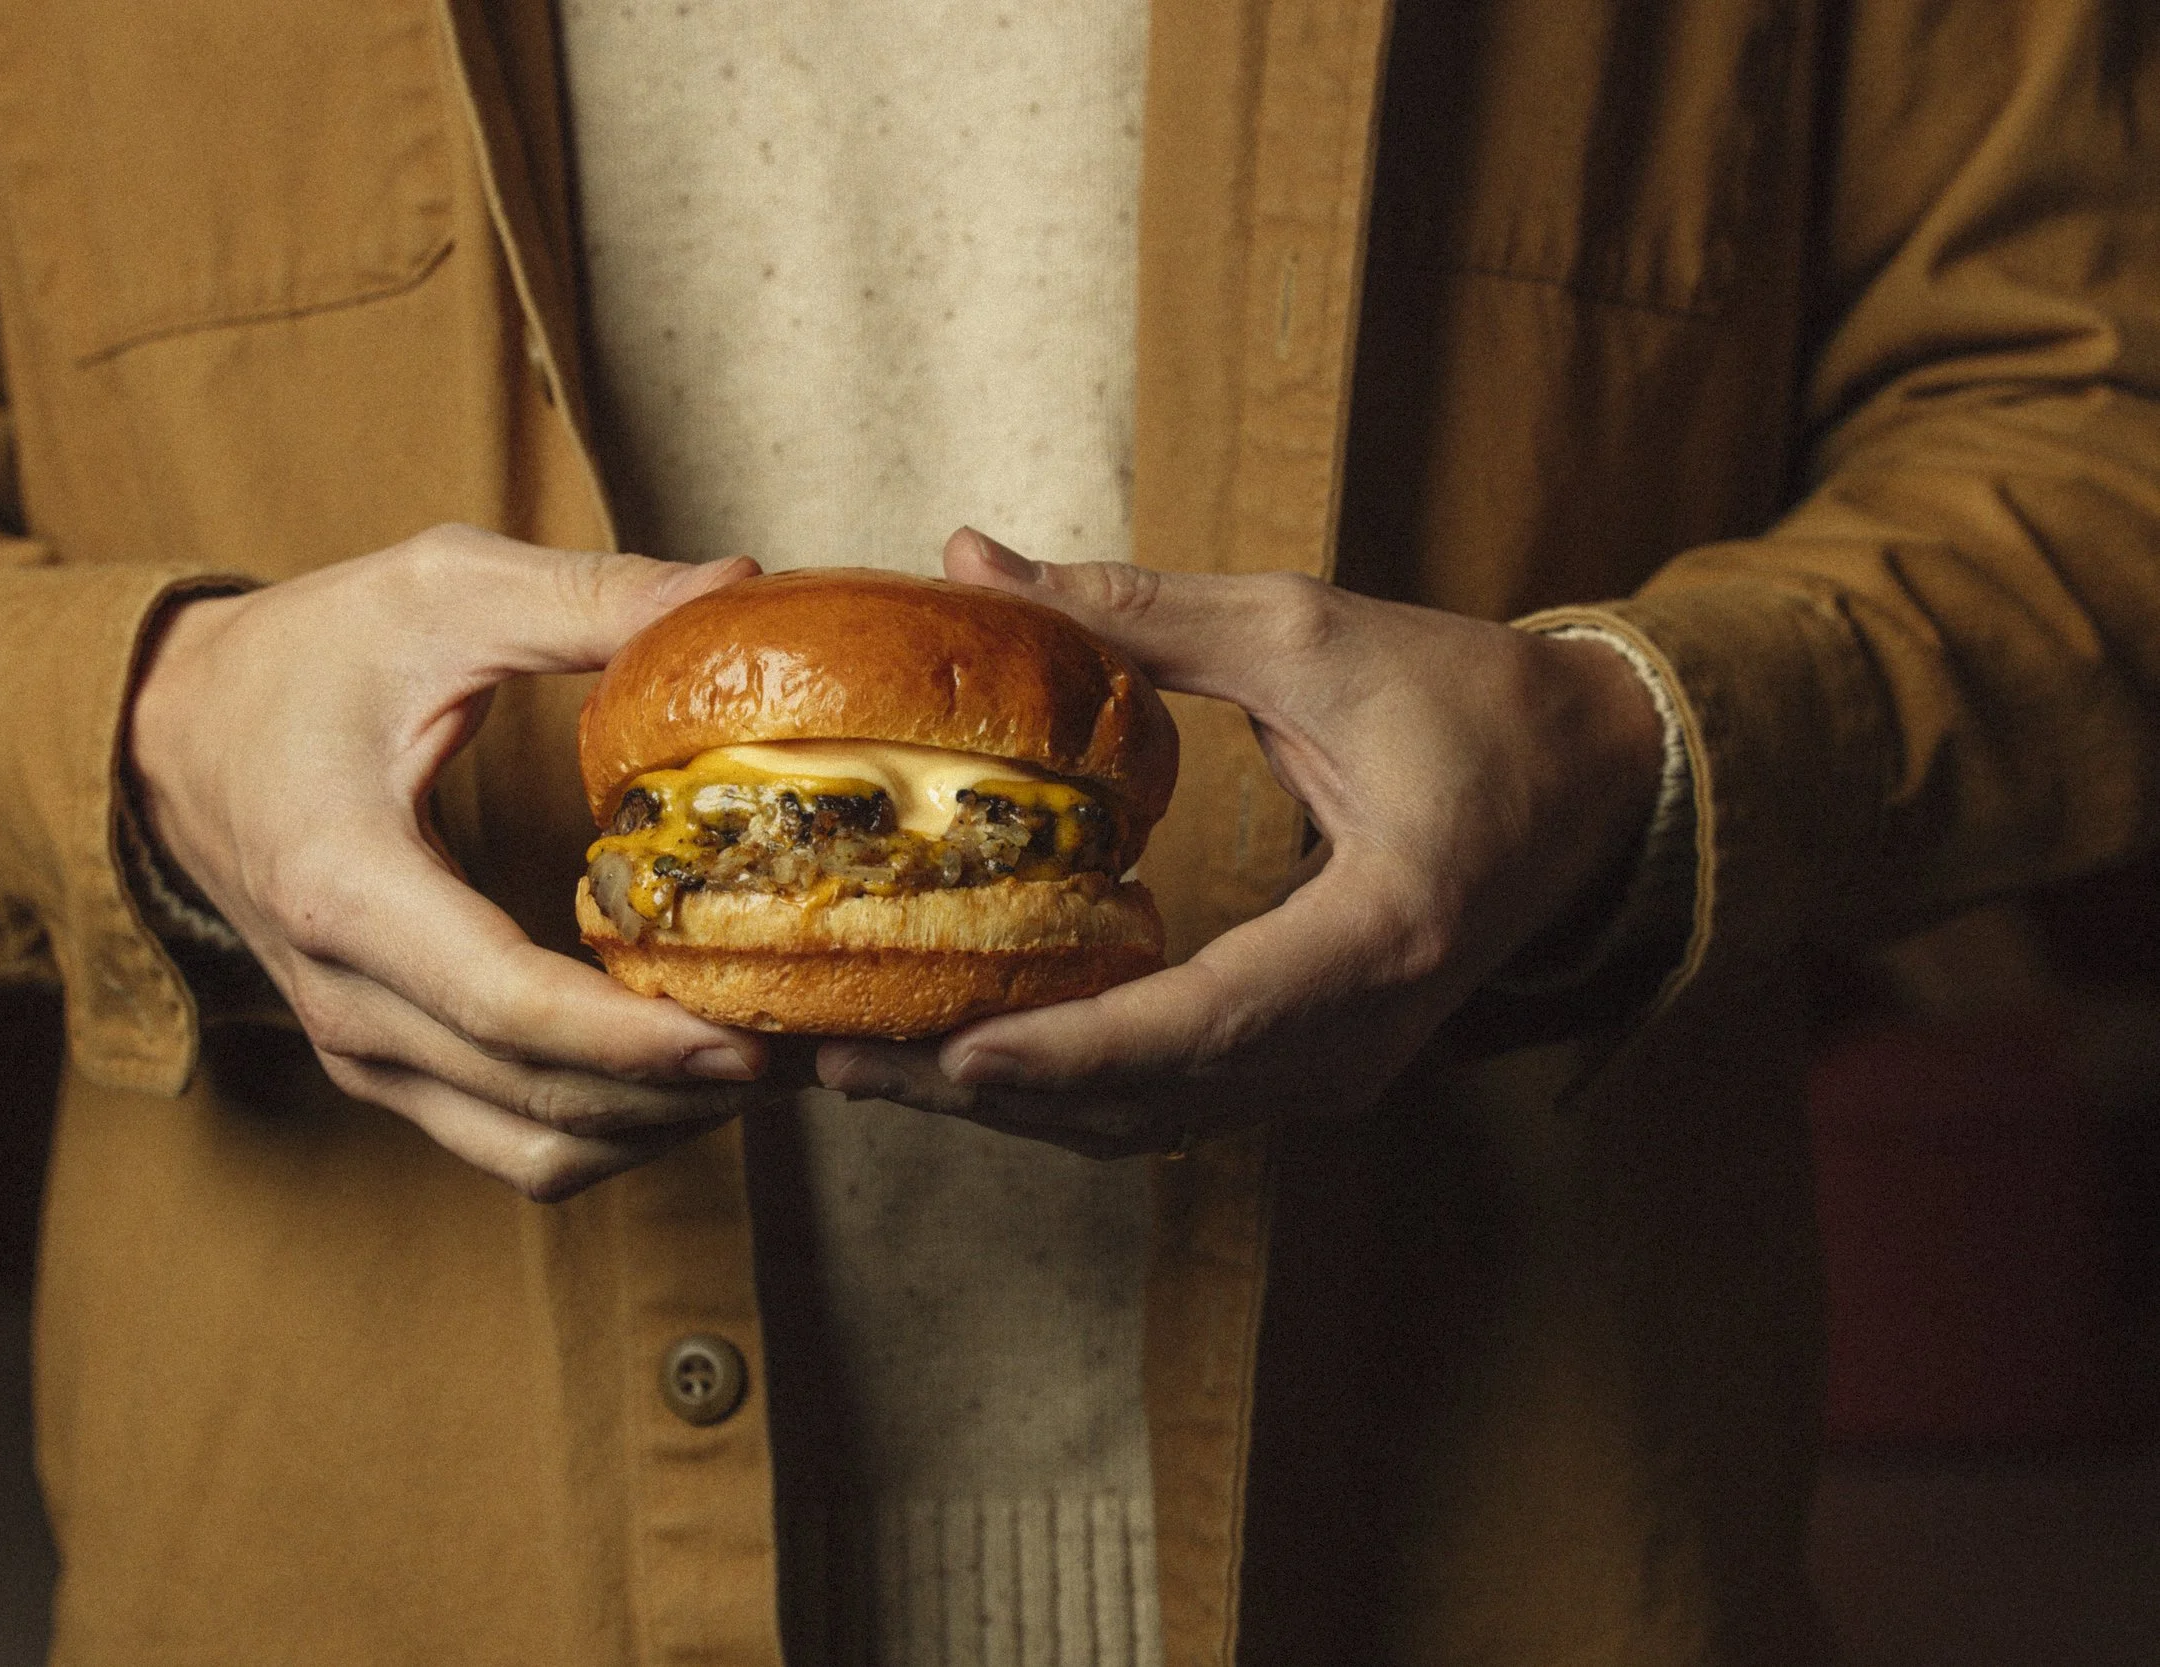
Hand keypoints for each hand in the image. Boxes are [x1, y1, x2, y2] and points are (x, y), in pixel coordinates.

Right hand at [127, 524, 780, 1199]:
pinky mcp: (387, 1067)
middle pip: (540, 1099)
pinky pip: (512, 1140)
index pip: (506, 1004)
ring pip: (534, 1150)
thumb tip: (738, 587)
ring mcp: (361, 1048)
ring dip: (660, 1126)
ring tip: (774, 1064)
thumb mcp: (436, 592)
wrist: (169, 735)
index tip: (751, 1035)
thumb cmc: (299, 657)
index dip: (637, 1037)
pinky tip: (690, 1069)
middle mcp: (347, 998)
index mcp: (345, 885)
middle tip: (817, 1048)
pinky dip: (611, 1129)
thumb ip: (586, 598)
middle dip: (687, 1090)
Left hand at [816, 528, 1667, 1156]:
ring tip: (866, 1064)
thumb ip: (1136, 611)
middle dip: (988, 1092)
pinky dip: (1064, 1089)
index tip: (953, 1054)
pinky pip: (1172, 1104)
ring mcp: (1339, 1071)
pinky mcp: (1313, 1069)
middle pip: (1150, 1102)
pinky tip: (965, 1054)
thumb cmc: (1474, 703)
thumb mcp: (1309, 632)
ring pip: (1149, 1124)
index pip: (1207, 1021)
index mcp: (1383, 936)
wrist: (1598, 784)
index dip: (1074, 1049)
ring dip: (1008, 1105)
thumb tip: (970, 559)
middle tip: (836, 1059)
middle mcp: (1360, 1039)